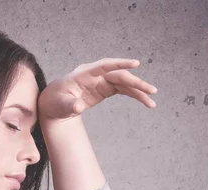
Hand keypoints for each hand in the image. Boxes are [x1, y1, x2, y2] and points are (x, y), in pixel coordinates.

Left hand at [37, 58, 157, 122]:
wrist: (55, 104)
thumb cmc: (56, 101)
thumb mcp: (60, 105)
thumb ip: (70, 105)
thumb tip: (78, 108)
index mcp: (84, 73)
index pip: (105, 65)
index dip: (120, 64)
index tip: (136, 63)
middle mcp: (96, 75)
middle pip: (120, 75)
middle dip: (136, 83)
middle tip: (152, 91)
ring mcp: (102, 81)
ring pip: (124, 83)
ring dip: (139, 92)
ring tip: (152, 103)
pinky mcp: (105, 89)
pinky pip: (123, 90)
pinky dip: (134, 95)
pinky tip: (145, 102)